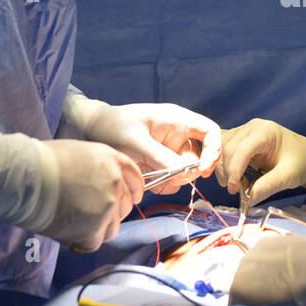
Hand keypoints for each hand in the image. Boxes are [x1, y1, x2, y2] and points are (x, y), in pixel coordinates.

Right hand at [40, 139, 145, 250]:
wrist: (25, 177)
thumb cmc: (41, 163)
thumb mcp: (79, 153)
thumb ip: (98, 169)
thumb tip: (100, 186)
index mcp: (112, 160)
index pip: (135, 180)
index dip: (133, 192)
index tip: (130, 200)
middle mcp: (115, 182)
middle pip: (125, 207)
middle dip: (111, 213)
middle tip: (88, 215)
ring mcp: (106, 206)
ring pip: (112, 228)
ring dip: (95, 229)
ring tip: (72, 222)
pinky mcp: (94, 228)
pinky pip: (94, 242)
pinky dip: (80, 240)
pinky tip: (66, 230)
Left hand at [84, 103, 222, 194]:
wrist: (92, 131)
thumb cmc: (113, 127)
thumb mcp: (135, 141)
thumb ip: (160, 156)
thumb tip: (184, 172)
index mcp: (177, 120)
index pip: (210, 131)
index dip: (213, 150)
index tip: (202, 170)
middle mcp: (178, 136)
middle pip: (200, 157)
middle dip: (189, 171)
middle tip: (171, 178)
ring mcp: (170, 151)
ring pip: (187, 171)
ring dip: (175, 180)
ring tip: (153, 178)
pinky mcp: (161, 164)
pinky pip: (173, 179)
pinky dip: (165, 185)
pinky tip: (149, 183)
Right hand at [217, 118, 305, 204]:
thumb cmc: (302, 162)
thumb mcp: (289, 176)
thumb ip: (268, 187)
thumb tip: (247, 200)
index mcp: (266, 131)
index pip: (242, 149)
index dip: (234, 170)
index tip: (234, 190)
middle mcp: (252, 127)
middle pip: (228, 148)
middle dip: (227, 171)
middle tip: (235, 191)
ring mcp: (245, 132)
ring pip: (221, 148)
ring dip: (223, 169)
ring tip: (236, 186)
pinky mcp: (241, 140)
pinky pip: (224, 150)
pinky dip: (224, 165)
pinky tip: (234, 178)